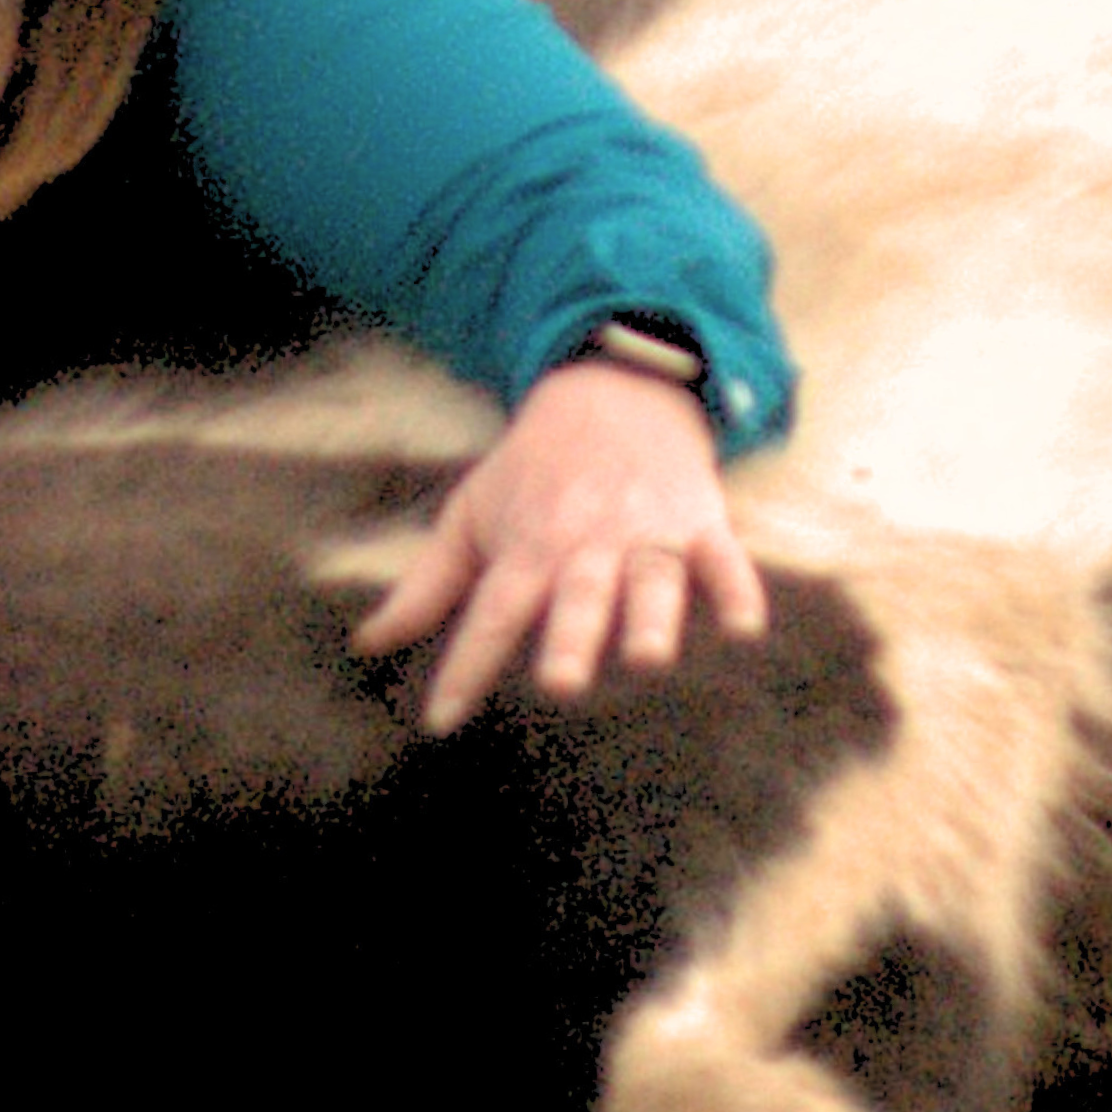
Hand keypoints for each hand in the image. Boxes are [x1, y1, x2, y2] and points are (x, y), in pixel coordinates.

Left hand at [352, 358, 768, 734]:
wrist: (611, 392)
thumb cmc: (532, 472)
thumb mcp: (471, 515)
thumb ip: (426, 587)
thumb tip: (366, 644)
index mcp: (527, 546)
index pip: (493, 612)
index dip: (468, 665)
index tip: (443, 719)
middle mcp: (587, 543)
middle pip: (578, 598)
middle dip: (571, 640)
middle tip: (561, 685)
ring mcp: (648, 532)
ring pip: (652, 582)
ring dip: (652, 619)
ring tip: (649, 659)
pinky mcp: (700, 523)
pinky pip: (724, 559)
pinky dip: (737, 590)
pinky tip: (744, 628)